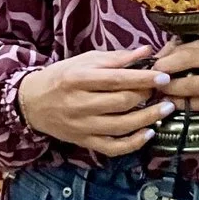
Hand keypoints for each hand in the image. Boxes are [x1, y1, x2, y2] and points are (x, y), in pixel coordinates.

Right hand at [16, 47, 170, 155]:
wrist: (32, 103)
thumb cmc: (62, 77)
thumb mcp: (85, 61)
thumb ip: (117, 58)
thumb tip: (147, 51)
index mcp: (79, 78)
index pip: (117, 79)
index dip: (143, 79)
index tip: (163, 77)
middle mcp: (79, 103)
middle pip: (121, 102)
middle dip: (147, 96)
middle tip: (163, 90)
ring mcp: (82, 126)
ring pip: (121, 126)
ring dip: (148, 119)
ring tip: (165, 109)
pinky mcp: (84, 141)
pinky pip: (112, 147)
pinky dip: (133, 143)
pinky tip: (148, 133)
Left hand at [152, 29, 198, 116]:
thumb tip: (168, 51)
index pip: (182, 50)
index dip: (162, 60)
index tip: (150, 66)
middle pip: (182, 67)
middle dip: (160, 77)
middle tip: (148, 83)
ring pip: (190, 89)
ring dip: (170, 94)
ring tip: (159, 96)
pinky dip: (187, 106)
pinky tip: (177, 105)